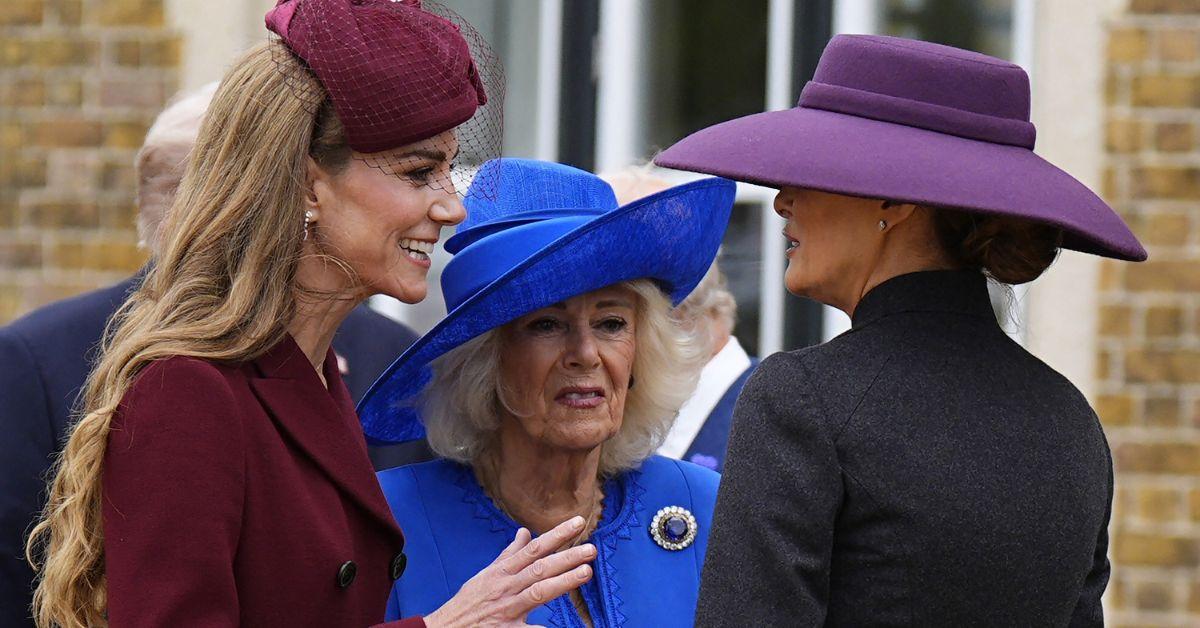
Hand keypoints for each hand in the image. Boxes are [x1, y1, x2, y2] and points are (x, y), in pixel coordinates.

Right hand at [423, 516, 596, 627]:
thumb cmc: (469, 602)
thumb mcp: (487, 574)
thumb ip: (509, 554)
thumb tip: (524, 532)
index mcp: (503, 571)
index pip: (535, 548)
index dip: (557, 534)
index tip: (578, 523)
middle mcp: (506, 586)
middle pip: (540, 567)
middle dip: (567, 557)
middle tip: (591, 549)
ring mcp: (506, 609)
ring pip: (538, 591)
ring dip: (563, 581)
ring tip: (586, 572)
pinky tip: (560, 627)